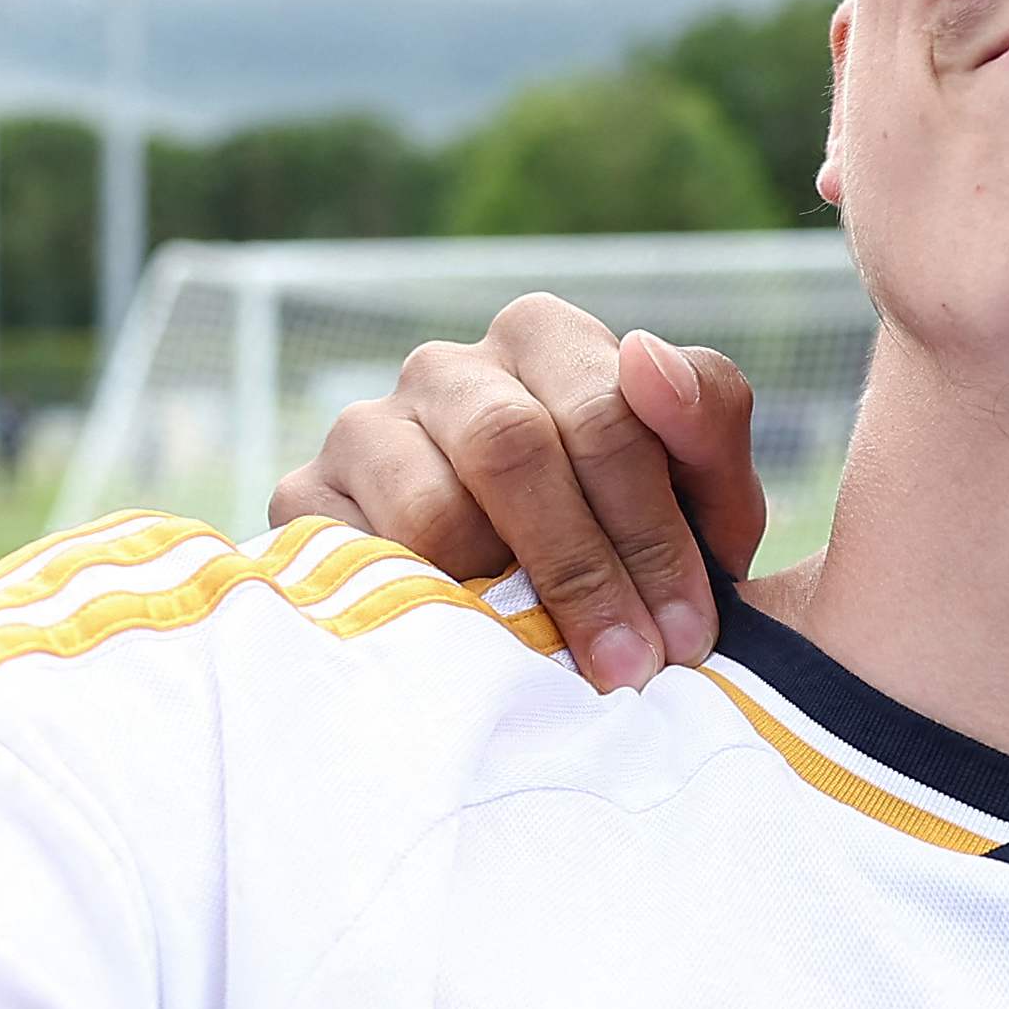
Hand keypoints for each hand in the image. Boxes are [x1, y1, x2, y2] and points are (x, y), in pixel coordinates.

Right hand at [271, 295, 761, 689]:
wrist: (527, 620)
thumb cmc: (628, 545)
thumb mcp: (701, 495)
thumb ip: (704, 418)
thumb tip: (644, 356)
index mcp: (544, 338)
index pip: (603, 413)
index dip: (650, 532)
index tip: (685, 633)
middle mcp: (446, 367)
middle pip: (509, 447)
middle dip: (582, 570)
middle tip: (629, 669)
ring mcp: (365, 428)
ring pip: (428, 509)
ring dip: (499, 601)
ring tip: (547, 662)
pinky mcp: (304, 499)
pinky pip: (355, 559)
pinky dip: (417, 615)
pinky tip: (462, 656)